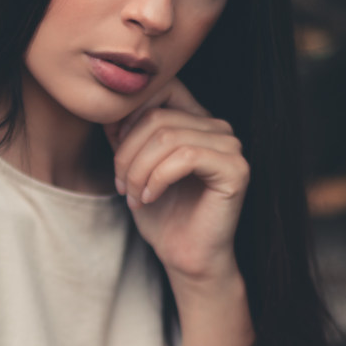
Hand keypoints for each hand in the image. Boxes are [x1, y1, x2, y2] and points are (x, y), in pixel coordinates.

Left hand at [106, 78, 248, 285]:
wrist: (185, 257)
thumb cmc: (162, 215)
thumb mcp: (134, 168)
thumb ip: (125, 136)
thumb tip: (109, 111)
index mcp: (197, 121)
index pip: (162, 89)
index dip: (130, 117)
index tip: (117, 155)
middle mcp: (218, 128)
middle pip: (157, 118)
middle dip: (127, 154)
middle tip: (122, 186)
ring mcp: (230, 147)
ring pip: (168, 137)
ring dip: (139, 170)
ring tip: (133, 195)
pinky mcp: (235, 170)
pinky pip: (186, 157)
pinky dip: (158, 178)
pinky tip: (151, 198)